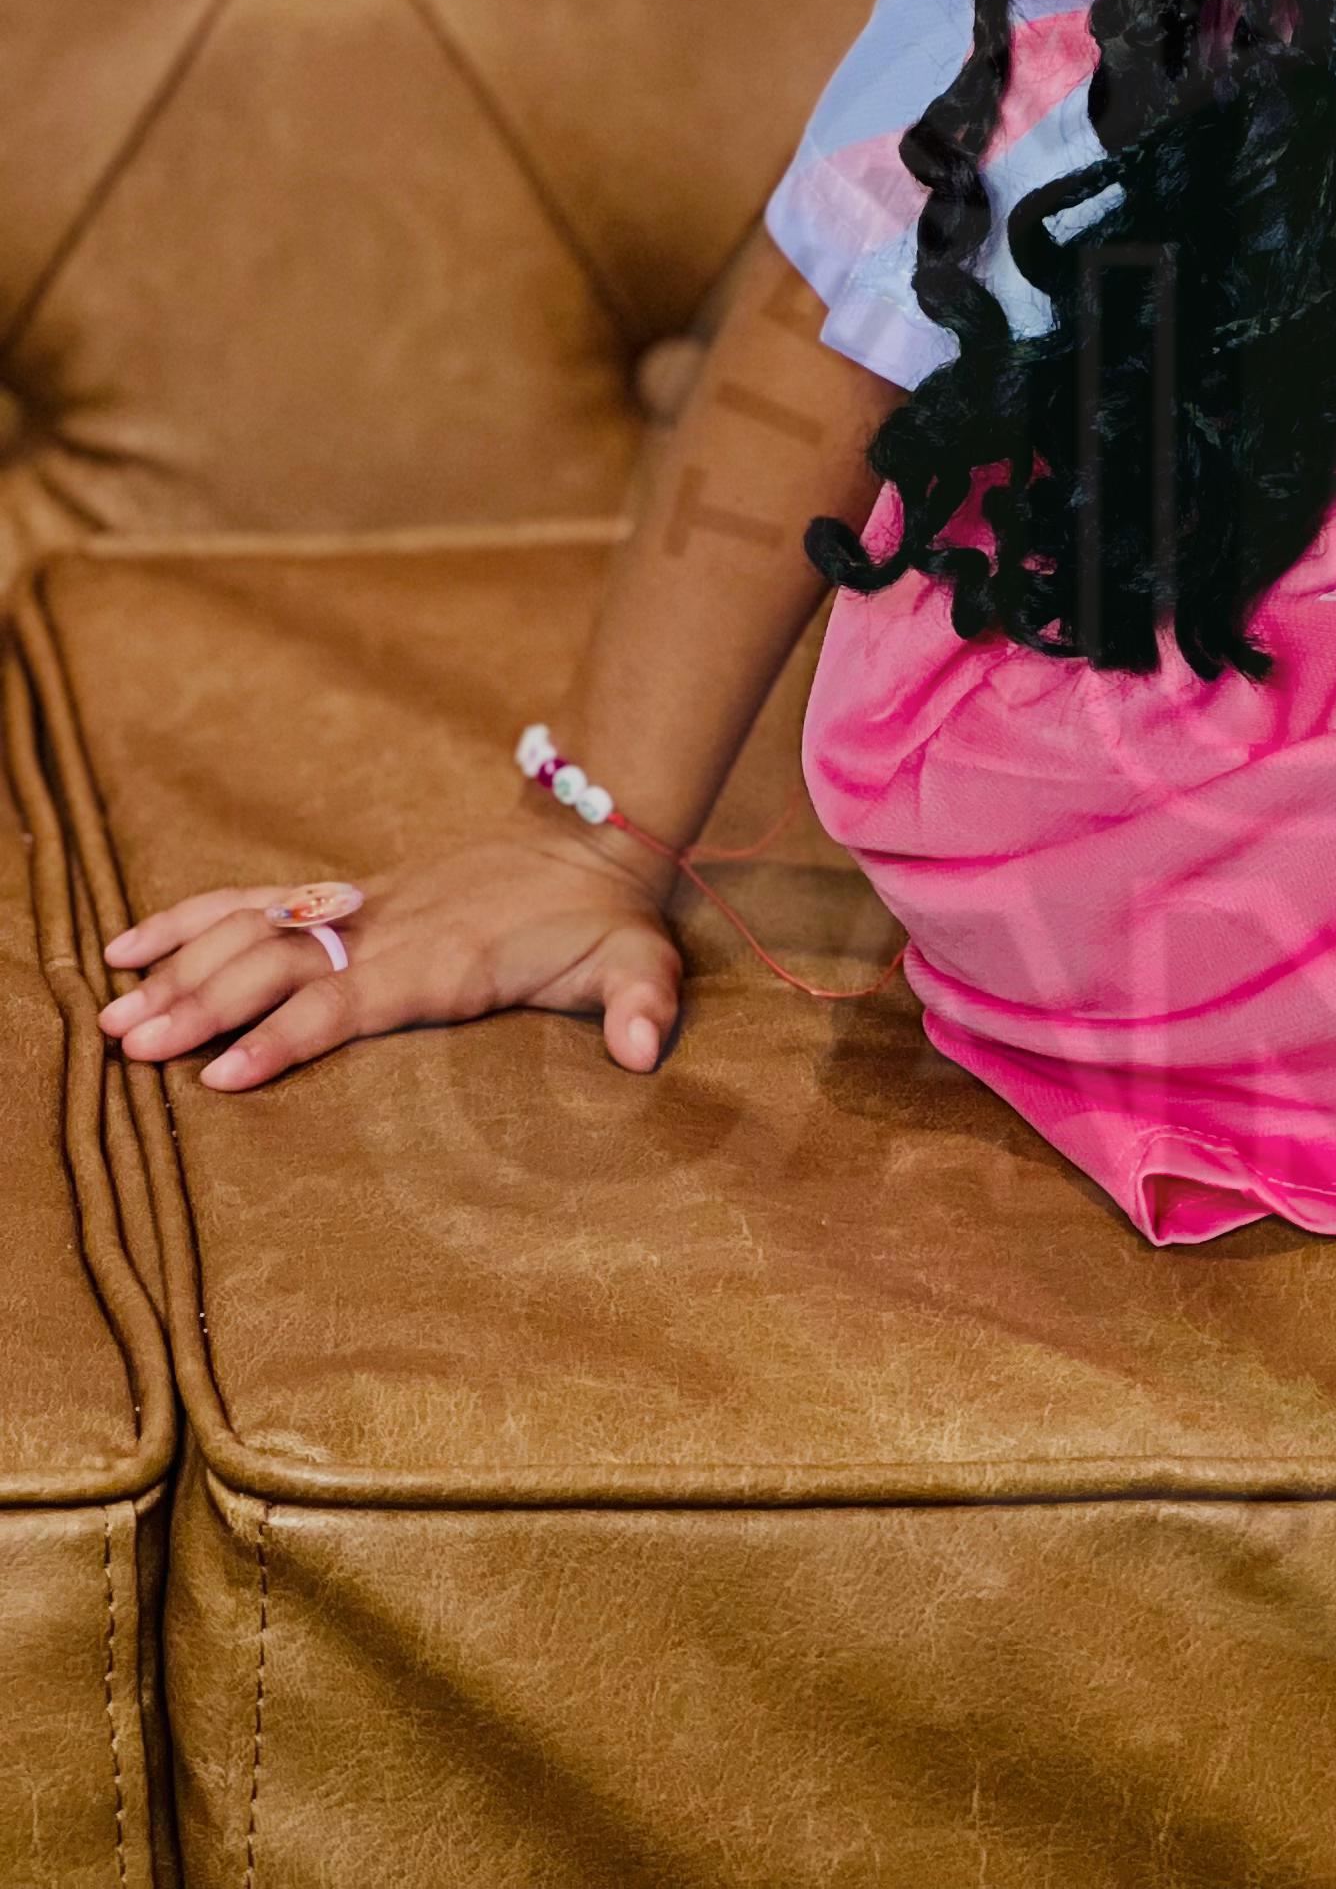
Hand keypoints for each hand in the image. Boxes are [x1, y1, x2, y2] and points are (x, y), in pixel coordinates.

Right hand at [98, 820, 686, 1094]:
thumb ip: (641, 1007)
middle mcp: (388, 929)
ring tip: (112, 1012)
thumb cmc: (605, 921)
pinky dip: (191, 918)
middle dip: (204, 1005)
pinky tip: (132, 944)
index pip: (349, 999)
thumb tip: (647, 1052)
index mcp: (442, 959)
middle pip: (279, 965)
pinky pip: (256, 901)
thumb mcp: (640, 964)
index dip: (289, 1035)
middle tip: (132, 1047)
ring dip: (182, 967)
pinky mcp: (346, 898)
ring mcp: (360, 908)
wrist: (591, 839)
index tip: (225, 1072)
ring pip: (254, 929)